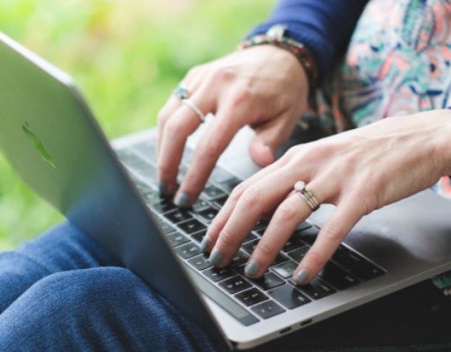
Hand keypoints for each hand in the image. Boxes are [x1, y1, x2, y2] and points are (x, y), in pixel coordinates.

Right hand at [155, 45, 308, 205]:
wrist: (281, 53)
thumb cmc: (286, 90)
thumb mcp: (288, 117)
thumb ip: (271, 141)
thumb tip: (260, 162)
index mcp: (241, 99)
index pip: (208, 146)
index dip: (194, 176)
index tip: (186, 198)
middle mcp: (217, 84)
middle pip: (177, 128)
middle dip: (167, 163)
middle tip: (166, 190)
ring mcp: (202, 77)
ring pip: (168, 115)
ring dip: (161, 148)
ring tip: (165, 175)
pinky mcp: (195, 75)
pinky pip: (173, 104)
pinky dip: (167, 130)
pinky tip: (169, 150)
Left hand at [202, 109, 450, 284]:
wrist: (424, 137)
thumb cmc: (373, 153)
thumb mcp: (325, 159)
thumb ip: (296, 179)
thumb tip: (264, 211)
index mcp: (297, 156)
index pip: (247, 186)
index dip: (223, 216)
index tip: (209, 240)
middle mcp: (310, 163)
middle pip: (256, 198)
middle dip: (231, 232)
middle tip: (218, 259)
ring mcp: (336, 177)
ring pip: (287, 214)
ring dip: (265, 247)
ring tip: (255, 270)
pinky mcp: (364, 193)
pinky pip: (331, 229)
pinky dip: (313, 255)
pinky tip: (304, 274)